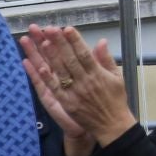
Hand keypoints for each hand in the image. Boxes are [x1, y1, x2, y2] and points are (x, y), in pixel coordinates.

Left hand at [24, 25, 135, 146]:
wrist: (112, 126)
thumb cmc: (115, 100)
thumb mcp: (116, 77)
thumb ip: (107, 59)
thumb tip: (101, 41)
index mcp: (97, 73)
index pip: (84, 54)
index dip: (75, 40)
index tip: (67, 28)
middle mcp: (85, 81)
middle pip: (69, 59)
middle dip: (59, 43)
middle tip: (49, 29)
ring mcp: (75, 92)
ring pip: (60, 71)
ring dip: (50, 56)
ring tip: (41, 41)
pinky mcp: (67, 103)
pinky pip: (55, 89)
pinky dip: (46, 78)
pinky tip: (38, 67)